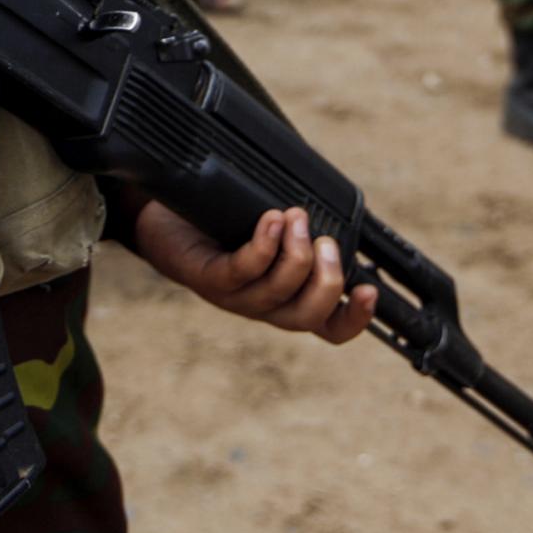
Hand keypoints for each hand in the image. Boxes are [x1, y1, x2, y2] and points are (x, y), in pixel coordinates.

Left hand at [130, 201, 377, 342]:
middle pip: (308, 316)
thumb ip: (302, 229)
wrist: (162, 222)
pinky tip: (271, 220)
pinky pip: (241, 271)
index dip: (355, 319)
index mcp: (286, 298)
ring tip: (296, 216)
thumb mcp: (270, 230)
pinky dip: (262, 245)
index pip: (328, 326)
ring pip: (277, 292)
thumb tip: (335, 205)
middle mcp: (263, 305)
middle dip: (327, 279)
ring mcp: (234, 297)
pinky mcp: (207, 279)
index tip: (370, 290)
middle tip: (326, 241)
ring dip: (294, 254)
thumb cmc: (220, 225)